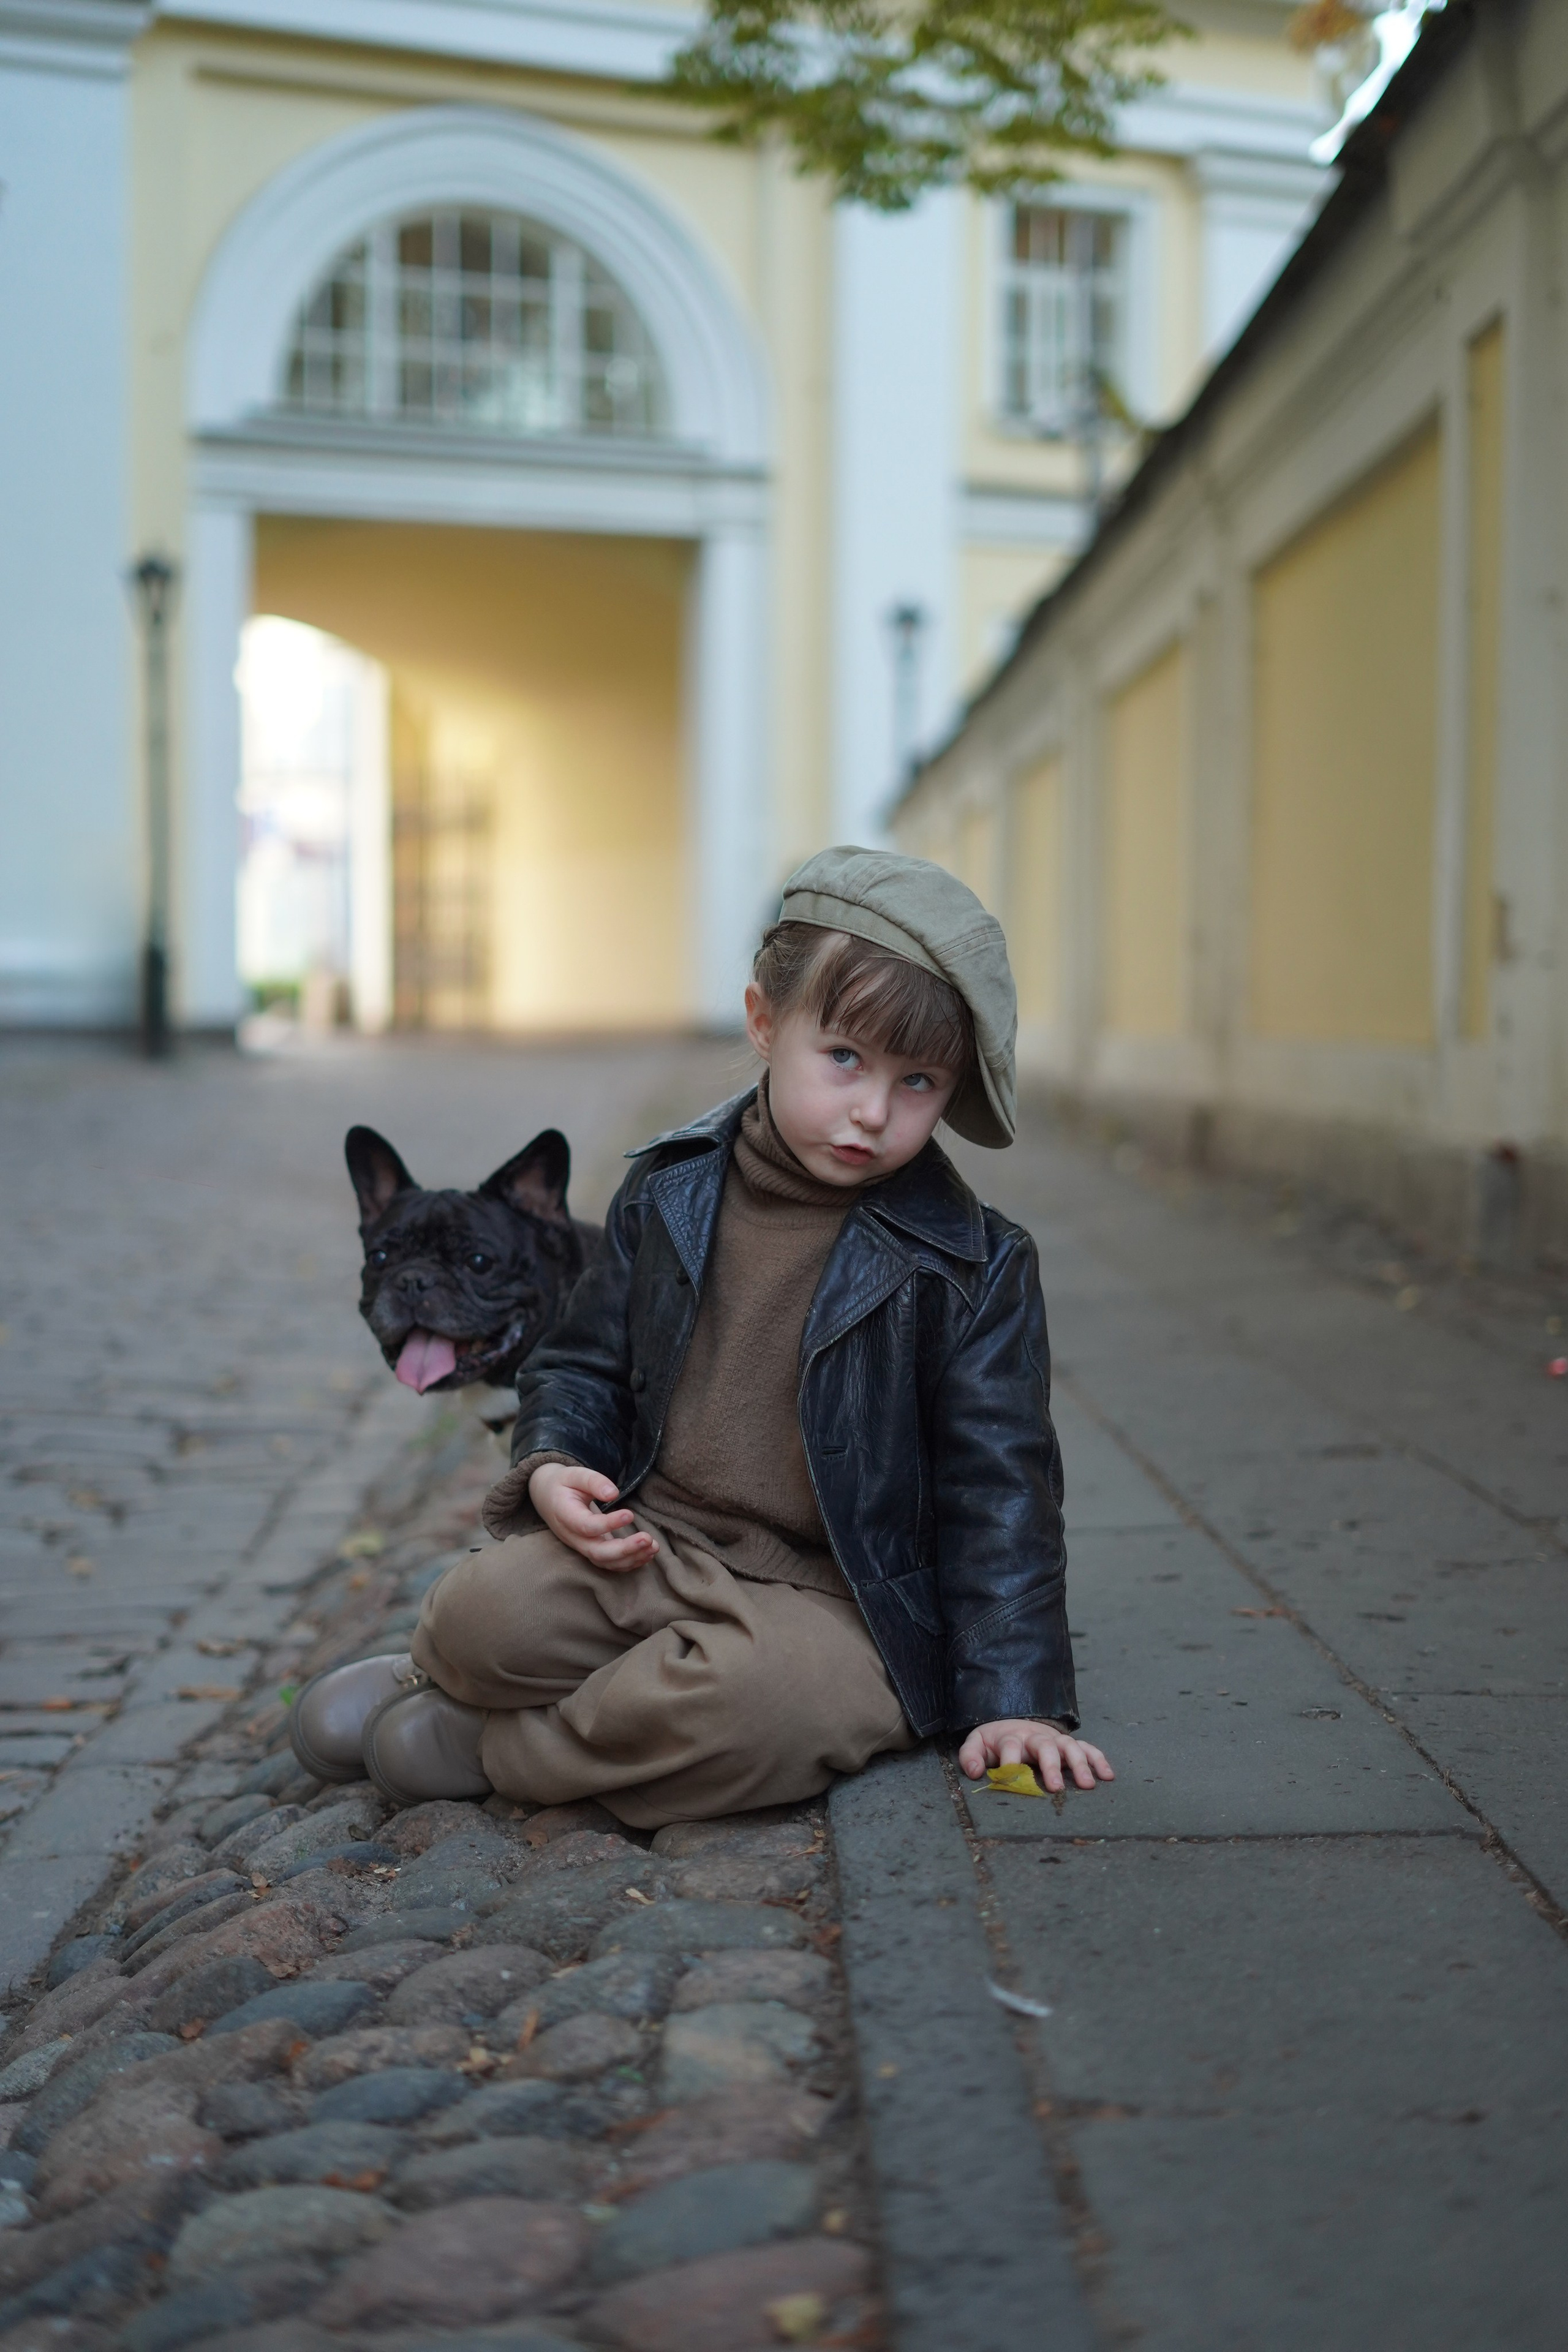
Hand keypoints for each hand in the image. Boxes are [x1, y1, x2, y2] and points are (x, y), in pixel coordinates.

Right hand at [529, 1462, 657, 1573]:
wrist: (548, 1498)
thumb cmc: (563, 1484)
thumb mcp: (574, 1474)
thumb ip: (593, 1481)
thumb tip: (614, 1493)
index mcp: (565, 1516)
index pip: (587, 1527)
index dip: (609, 1524)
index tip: (630, 1514)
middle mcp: (572, 1537)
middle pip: (597, 1553)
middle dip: (625, 1550)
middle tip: (648, 1538)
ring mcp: (582, 1547)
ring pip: (605, 1562)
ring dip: (631, 1558)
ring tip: (653, 1546)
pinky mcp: (591, 1550)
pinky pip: (610, 1564)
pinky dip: (630, 1563)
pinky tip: (647, 1554)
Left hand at [958, 1718, 1113, 1793]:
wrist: (1014, 1720)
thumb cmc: (996, 1740)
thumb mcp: (978, 1743)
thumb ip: (971, 1755)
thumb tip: (975, 1772)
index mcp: (1011, 1737)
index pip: (1010, 1746)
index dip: (1010, 1761)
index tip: (1011, 1777)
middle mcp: (1036, 1737)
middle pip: (1044, 1746)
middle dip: (1050, 1766)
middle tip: (1055, 1787)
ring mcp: (1055, 1740)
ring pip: (1070, 1747)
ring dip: (1080, 1765)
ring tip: (1087, 1785)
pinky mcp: (1068, 1744)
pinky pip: (1087, 1748)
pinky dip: (1098, 1760)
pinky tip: (1108, 1776)